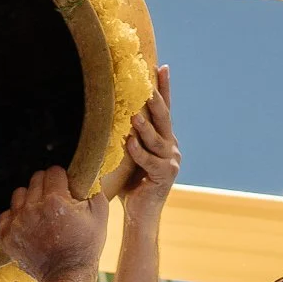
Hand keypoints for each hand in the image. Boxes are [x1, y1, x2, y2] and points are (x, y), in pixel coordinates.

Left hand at [0, 168, 107, 281]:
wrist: (67, 277)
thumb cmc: (86, 248)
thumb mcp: (100, 216)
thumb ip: (94, 189)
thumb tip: (86, 175)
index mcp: (55, 201)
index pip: (54, 171)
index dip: (63, 179)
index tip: (66, 188)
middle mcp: (32, 209)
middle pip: (35, 179)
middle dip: (47, 186)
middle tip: (55, 202)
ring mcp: (17, 223)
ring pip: (19, 194)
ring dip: (30, 199)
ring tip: (41, 213)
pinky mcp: (7, 236)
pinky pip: (6, 214)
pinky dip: (16, 217)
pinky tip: (29, 225)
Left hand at [118, 65, 178, 219]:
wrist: (141, 214)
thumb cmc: (132, 184)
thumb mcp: (131, 156)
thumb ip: (130, 137)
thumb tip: (111, 113)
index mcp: (164, 140)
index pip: (164, 110)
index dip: (165, 89)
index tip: (162, 67)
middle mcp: (171, 147)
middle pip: (164, 119)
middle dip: (157, 100)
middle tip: (148, 84)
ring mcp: (170, 161)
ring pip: (157, 139)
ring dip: (145, 127)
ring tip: (134, 116)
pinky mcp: (164, 176)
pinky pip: (149, 161)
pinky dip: (138, 152)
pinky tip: (129, 143)